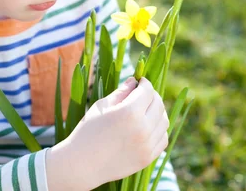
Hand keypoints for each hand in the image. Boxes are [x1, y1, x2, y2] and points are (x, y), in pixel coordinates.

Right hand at [51, 77, 168, 188]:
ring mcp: (147, 145)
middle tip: (143, 94)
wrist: (82, 164)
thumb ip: (121, 92)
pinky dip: (159, 130)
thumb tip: (135, 81)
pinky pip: (162, 138)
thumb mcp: (102, 106)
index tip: (140, 82)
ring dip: (157, 111)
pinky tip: (148, 127)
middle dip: (152, 95)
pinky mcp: (147, 158)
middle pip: (159, 104)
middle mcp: (143, 128)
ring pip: (164, 121)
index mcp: (129, 112)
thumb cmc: (88, 131)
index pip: (147, 90)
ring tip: (146, 110)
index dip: (144, 83)